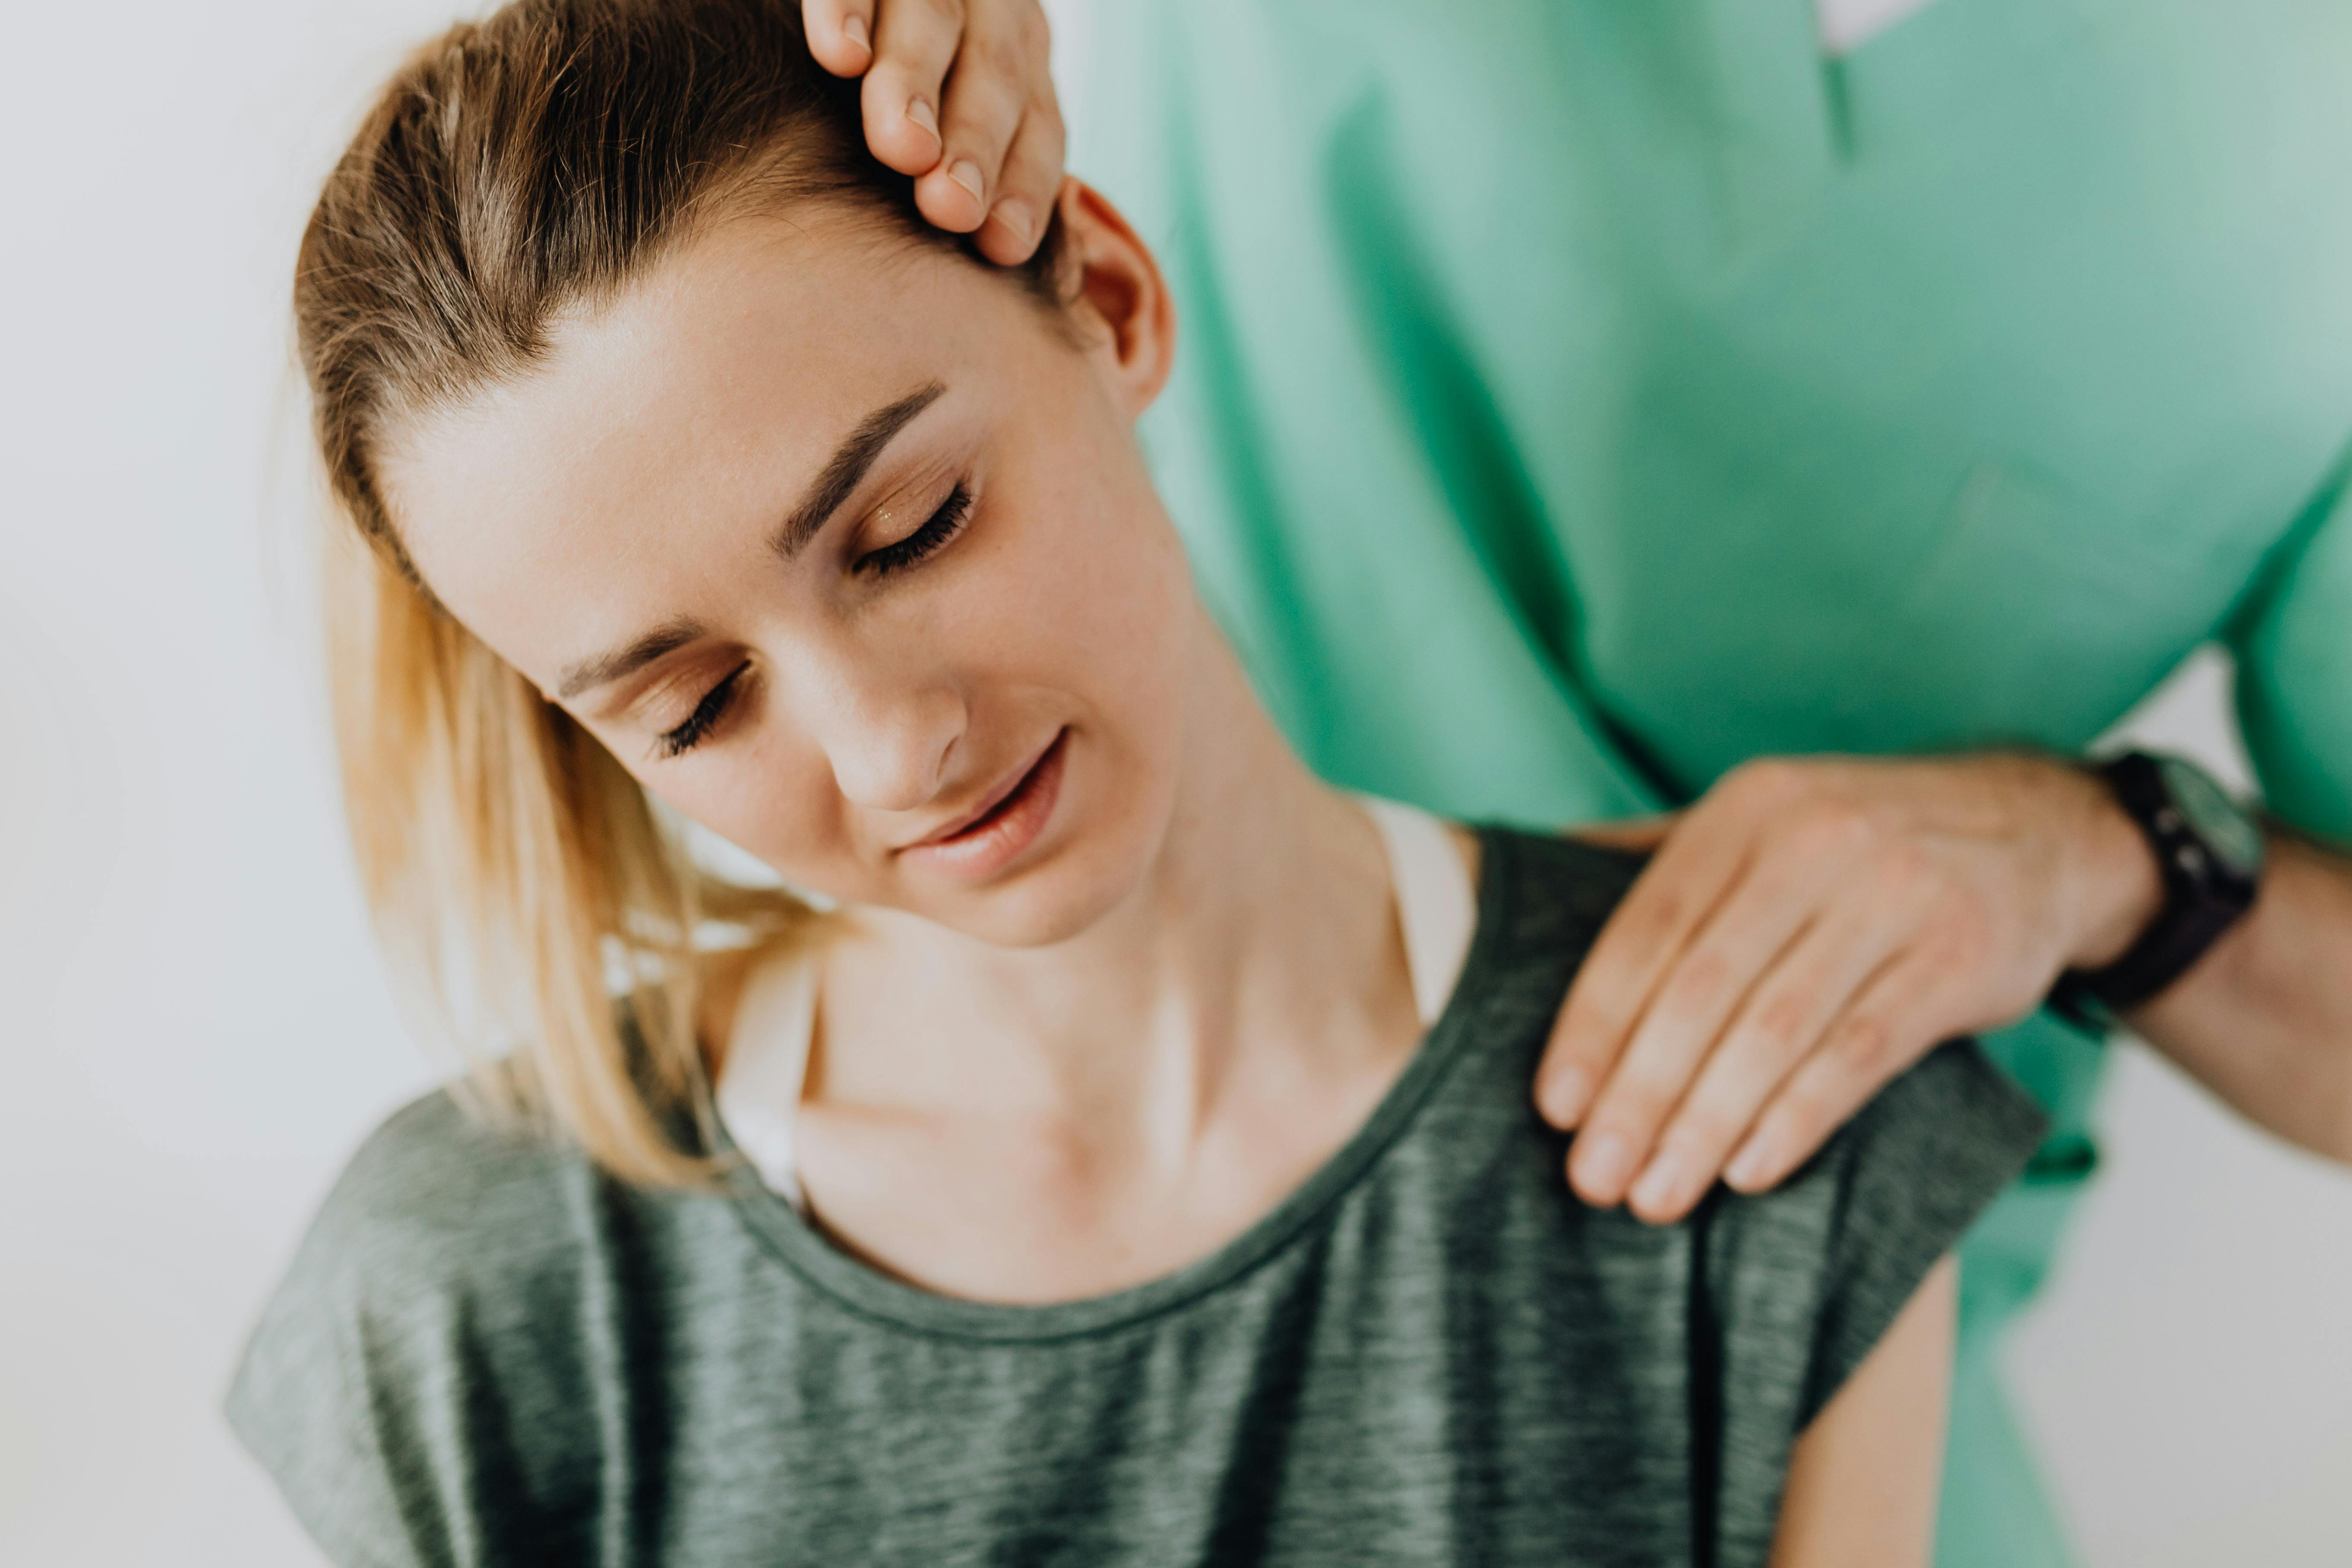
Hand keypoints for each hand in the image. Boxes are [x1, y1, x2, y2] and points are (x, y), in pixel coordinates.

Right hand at [802, 0, 1065, 264]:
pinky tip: (840, 55)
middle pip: (993, 74)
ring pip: (932, 20)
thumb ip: (981, 167)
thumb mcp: (962, 112)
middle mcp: (990, 11)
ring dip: (915, 87)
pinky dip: (847, 11)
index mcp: (1020, 60)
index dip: (1025, 183)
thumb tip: (995, 257)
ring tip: (902, 148)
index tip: (1002, 246)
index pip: (1038, 124)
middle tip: (950, 206)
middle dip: (973, 141)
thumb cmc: (921, 88)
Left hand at [1538, 752, 2162, 1222]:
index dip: (1593, 1024)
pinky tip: (1748, 1171)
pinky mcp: (1960, 958)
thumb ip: (1655, 859)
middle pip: (1701, 990)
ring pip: (1774, 1031)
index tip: (1555, 1108)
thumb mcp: (1763, 820)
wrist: (2040, 830)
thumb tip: (1520, 884)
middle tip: (1594, 1178)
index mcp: (1747, 810)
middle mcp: (1816, 839)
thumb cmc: (1862, 844)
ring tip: (1657, 1196)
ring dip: (1706, 1125)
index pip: (1645, 930)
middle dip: (1638, 1095)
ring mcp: (1895, 895)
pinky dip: (1797, 1119)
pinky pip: (1860, 1054)